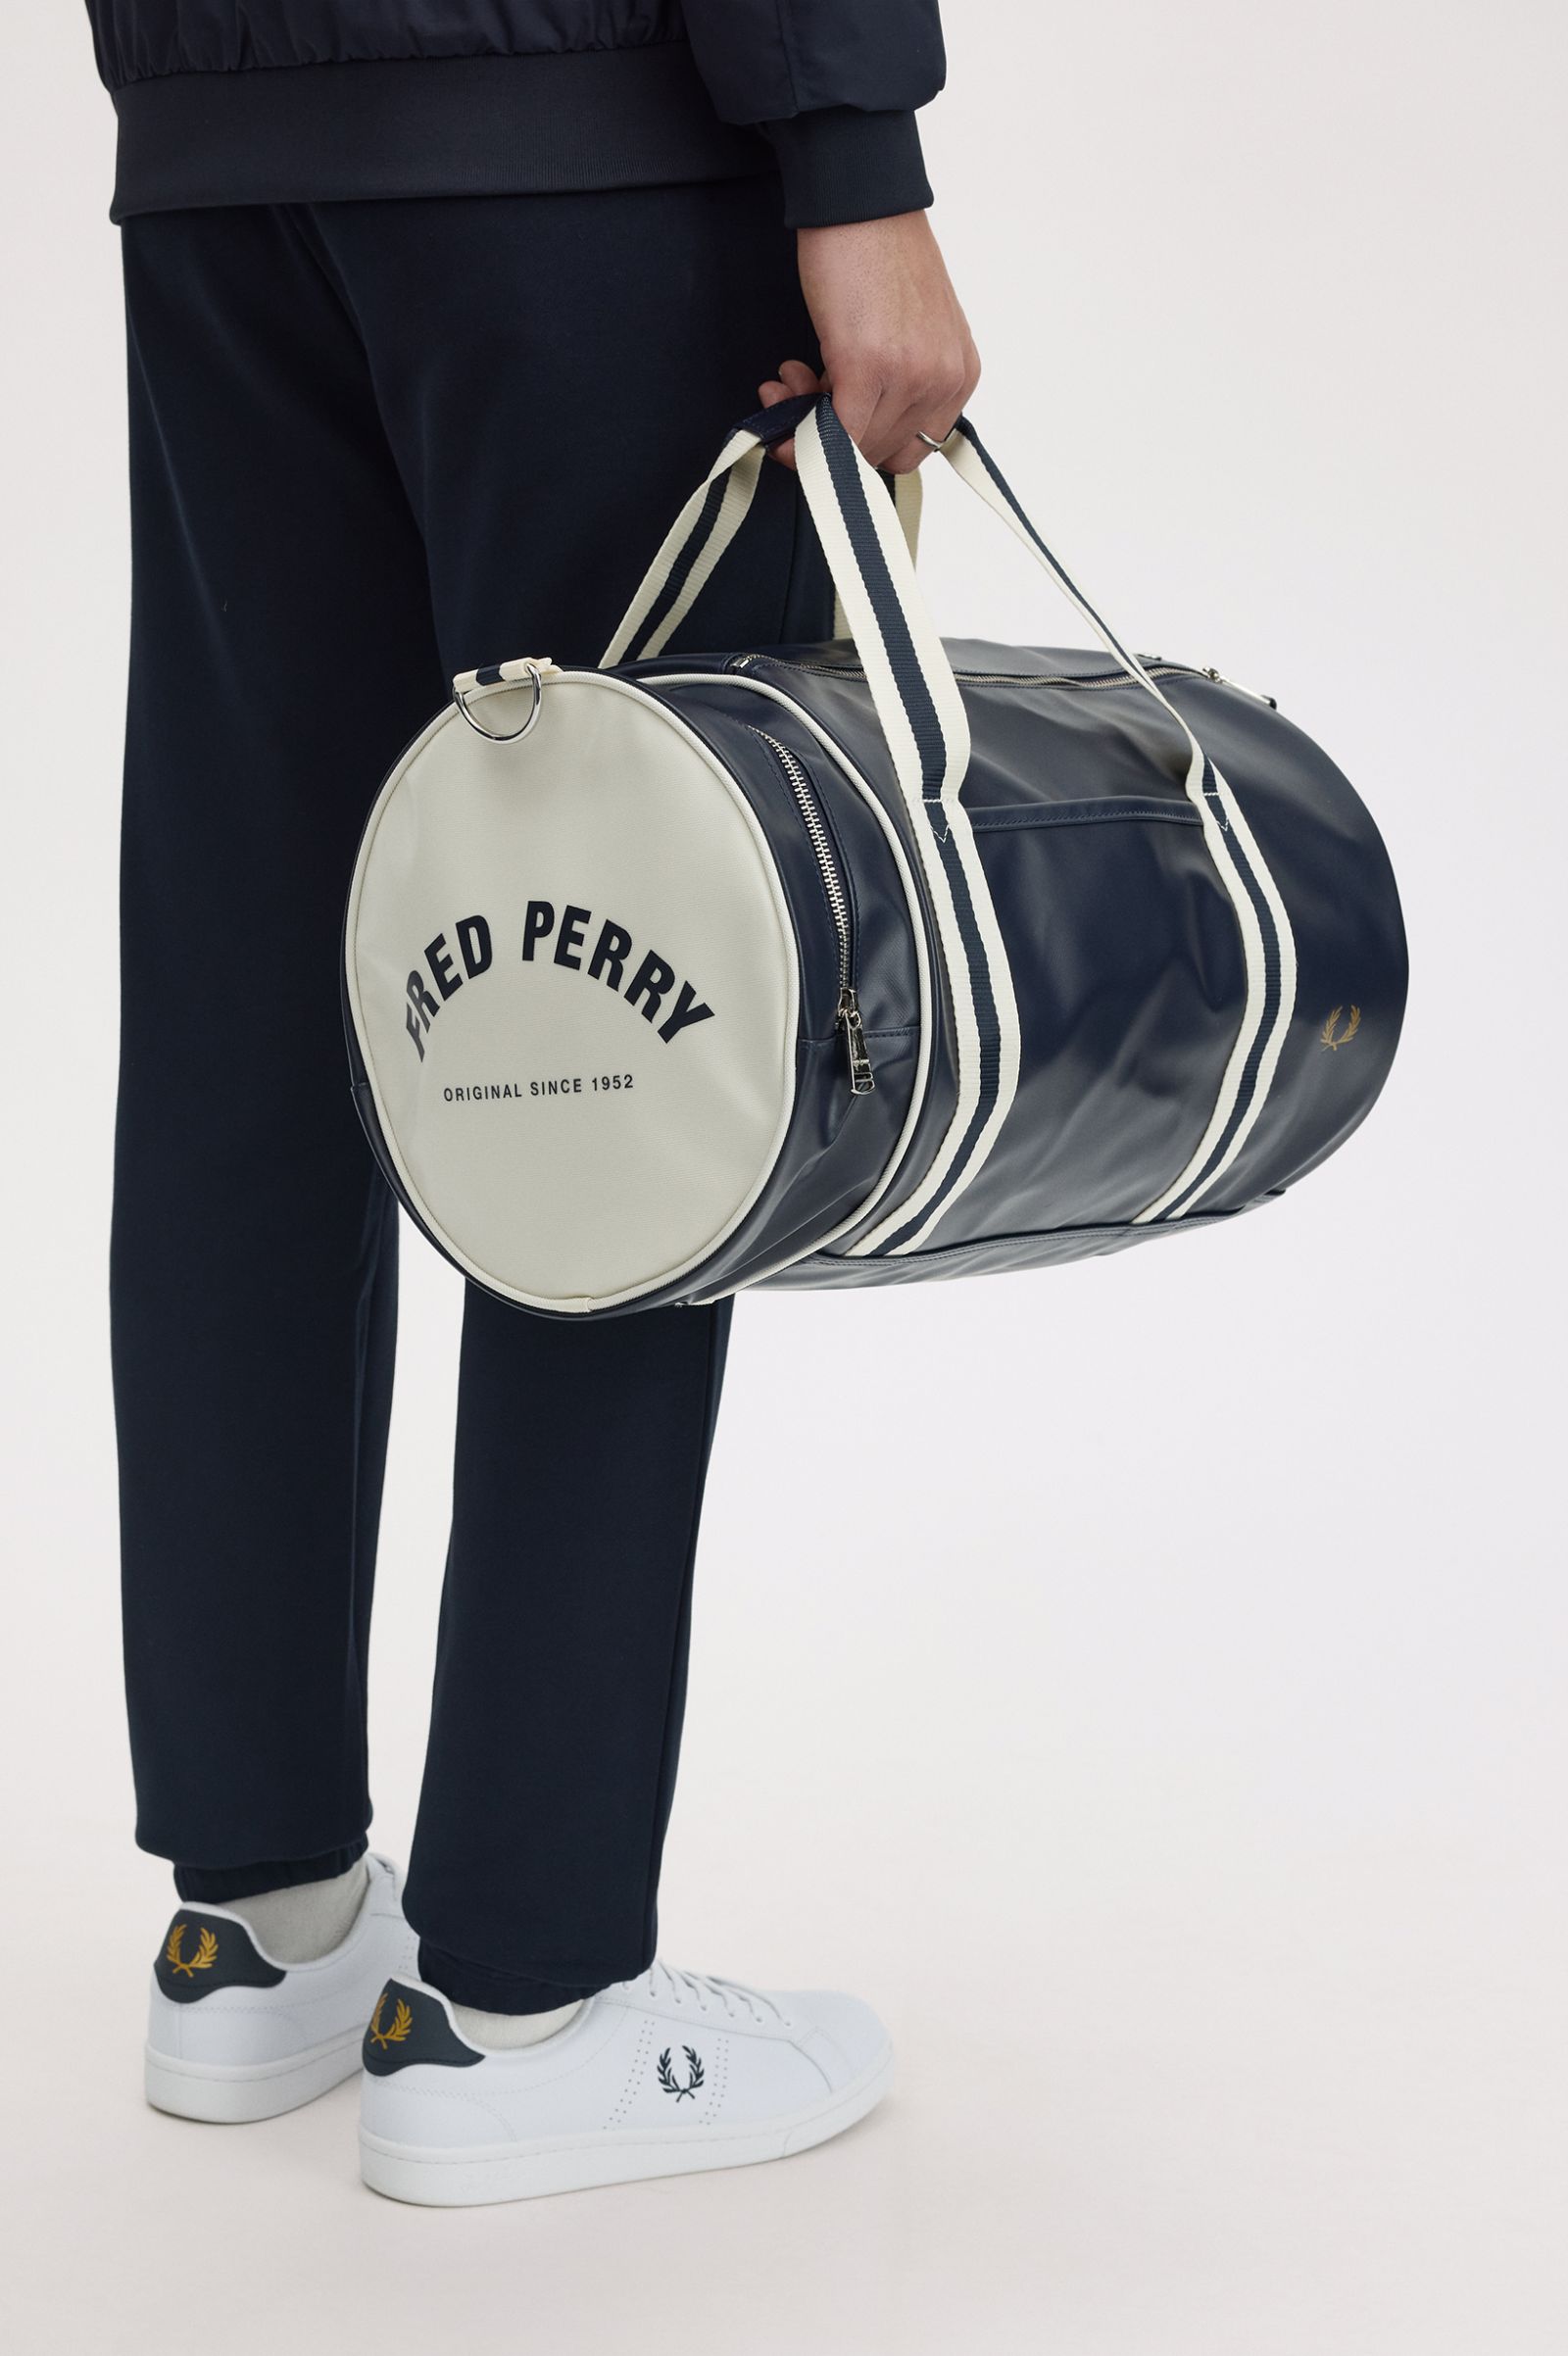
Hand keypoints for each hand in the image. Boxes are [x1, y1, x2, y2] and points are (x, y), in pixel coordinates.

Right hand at [758, 211, 979, 471]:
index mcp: (959, 373)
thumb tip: (846, 423)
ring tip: (788, 377)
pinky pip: (834, 434)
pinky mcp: (868, 367)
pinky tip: (781, 391)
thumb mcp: (908, 329)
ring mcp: (910, 376)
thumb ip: (895, 381)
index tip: (825, 421)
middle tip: (794, 391)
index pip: (910, 446)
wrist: (859, 198)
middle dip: (830, 433)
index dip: (861, 444)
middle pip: (880, 451)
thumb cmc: (878, 251)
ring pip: (855, 446)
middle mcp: (944, 380)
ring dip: (807, 421)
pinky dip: (801, 432)